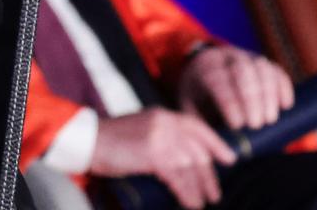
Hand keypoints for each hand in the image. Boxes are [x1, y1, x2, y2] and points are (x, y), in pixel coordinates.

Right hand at [90, 108, 236, 209]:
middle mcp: (165, 123)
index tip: (229, 158)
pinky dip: (186, 192)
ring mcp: (160, 137)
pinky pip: (178, 177)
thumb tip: (183, 161)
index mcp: (162, 115)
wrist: (87, 140)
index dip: (216, 143)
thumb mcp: (141, 131)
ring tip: (204, 202)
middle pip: (197, 150)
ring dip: (200, 187)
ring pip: (190, 166)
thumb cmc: (110, 140)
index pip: (196, 127)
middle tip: (214, 193)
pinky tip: (190, 203)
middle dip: (208, 175)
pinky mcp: (153, 153)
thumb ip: (161, 137)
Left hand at [176, 44, 294, 130]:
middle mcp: (226, 58)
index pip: (218, 82)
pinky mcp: (263, 63)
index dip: (229, 103)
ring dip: (269, 94)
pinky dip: (283, 86)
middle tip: (256, 125)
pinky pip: (276, 70)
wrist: (202, 71)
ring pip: (262, 68)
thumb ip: (202, 129)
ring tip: (270, 120)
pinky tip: (286, 105)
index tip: (237, 125)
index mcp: (204, 69)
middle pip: (243, 71)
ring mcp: (246, 58)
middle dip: (252, 98)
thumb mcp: (190, 110)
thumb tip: (220, 155)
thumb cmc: (198, 98)